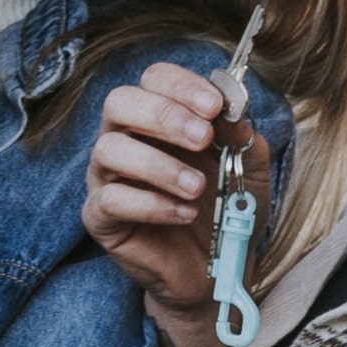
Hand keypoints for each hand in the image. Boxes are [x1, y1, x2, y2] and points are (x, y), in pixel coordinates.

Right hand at [84, 61, 268, 346]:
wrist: (216, 268)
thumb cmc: (225, 209)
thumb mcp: (247, 169)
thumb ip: (241, 137)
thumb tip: (235, 108)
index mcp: (159, 117)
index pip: (154, 78)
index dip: (181, 85)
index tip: (216, 105)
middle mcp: (125, 138)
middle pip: (120, 102)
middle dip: (164, 115)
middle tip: (202, 138)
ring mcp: (106, 177)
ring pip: (109, 150)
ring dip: (159, 165)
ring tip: (197, 188)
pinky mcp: (99, 217)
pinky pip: (110, 200)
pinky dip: (151, 204)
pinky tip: (183, 214)